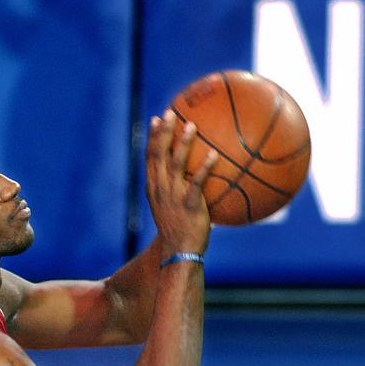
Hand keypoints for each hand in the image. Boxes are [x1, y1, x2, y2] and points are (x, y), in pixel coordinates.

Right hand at [145, 110, 216, 256]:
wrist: (179, 251)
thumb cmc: (181, 229)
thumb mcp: (175, 207)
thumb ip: (183, 189)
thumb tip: (201, 176)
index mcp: (154, 188)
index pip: (150, 158)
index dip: (152, 137)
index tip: (156, 119)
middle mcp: (161, 188)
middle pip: (158, 154)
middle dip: (162, 132)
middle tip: (169, 113)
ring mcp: (173, 196)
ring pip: (176, 163)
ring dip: (183, 143)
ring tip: (191, 126)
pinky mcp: (189, 204)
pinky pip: (197, 182)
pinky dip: (204, 167)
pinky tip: (214, 155)